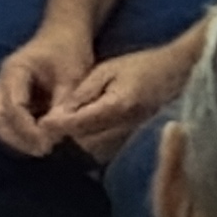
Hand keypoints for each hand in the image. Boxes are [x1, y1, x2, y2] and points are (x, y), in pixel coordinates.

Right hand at [0, 22, 99, 155]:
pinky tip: (42, 140)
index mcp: (14, 72)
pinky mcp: (13, 97)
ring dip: (16, 138)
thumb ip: (63, 104)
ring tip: (43, 148)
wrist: (65, 33)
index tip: (48, 145)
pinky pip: (7, 120)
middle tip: (42, 151)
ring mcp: (5, 89)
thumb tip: (56, 133)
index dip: (27, 130)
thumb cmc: (69, 51)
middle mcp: (3, 82)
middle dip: (14, 138)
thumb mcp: (73, 76)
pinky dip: (20, 133)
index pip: (12, 107)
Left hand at [54, 35, 199, 161]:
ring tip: (55, 135)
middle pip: (87, 141)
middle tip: (42, 131)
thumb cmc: (140, 66)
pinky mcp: (135, 142)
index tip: (40, 124)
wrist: (176, 74)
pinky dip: (90, 146)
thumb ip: (83, 93)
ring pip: (96, 150)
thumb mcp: (106, 71)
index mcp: (119, 105)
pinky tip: (77, 138)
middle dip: (64, 138)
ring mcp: (134, 137)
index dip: (59, 125)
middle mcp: (127, 126)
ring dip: (75, 145)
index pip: (82, 122)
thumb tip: (58, 113)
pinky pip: (108, 150)